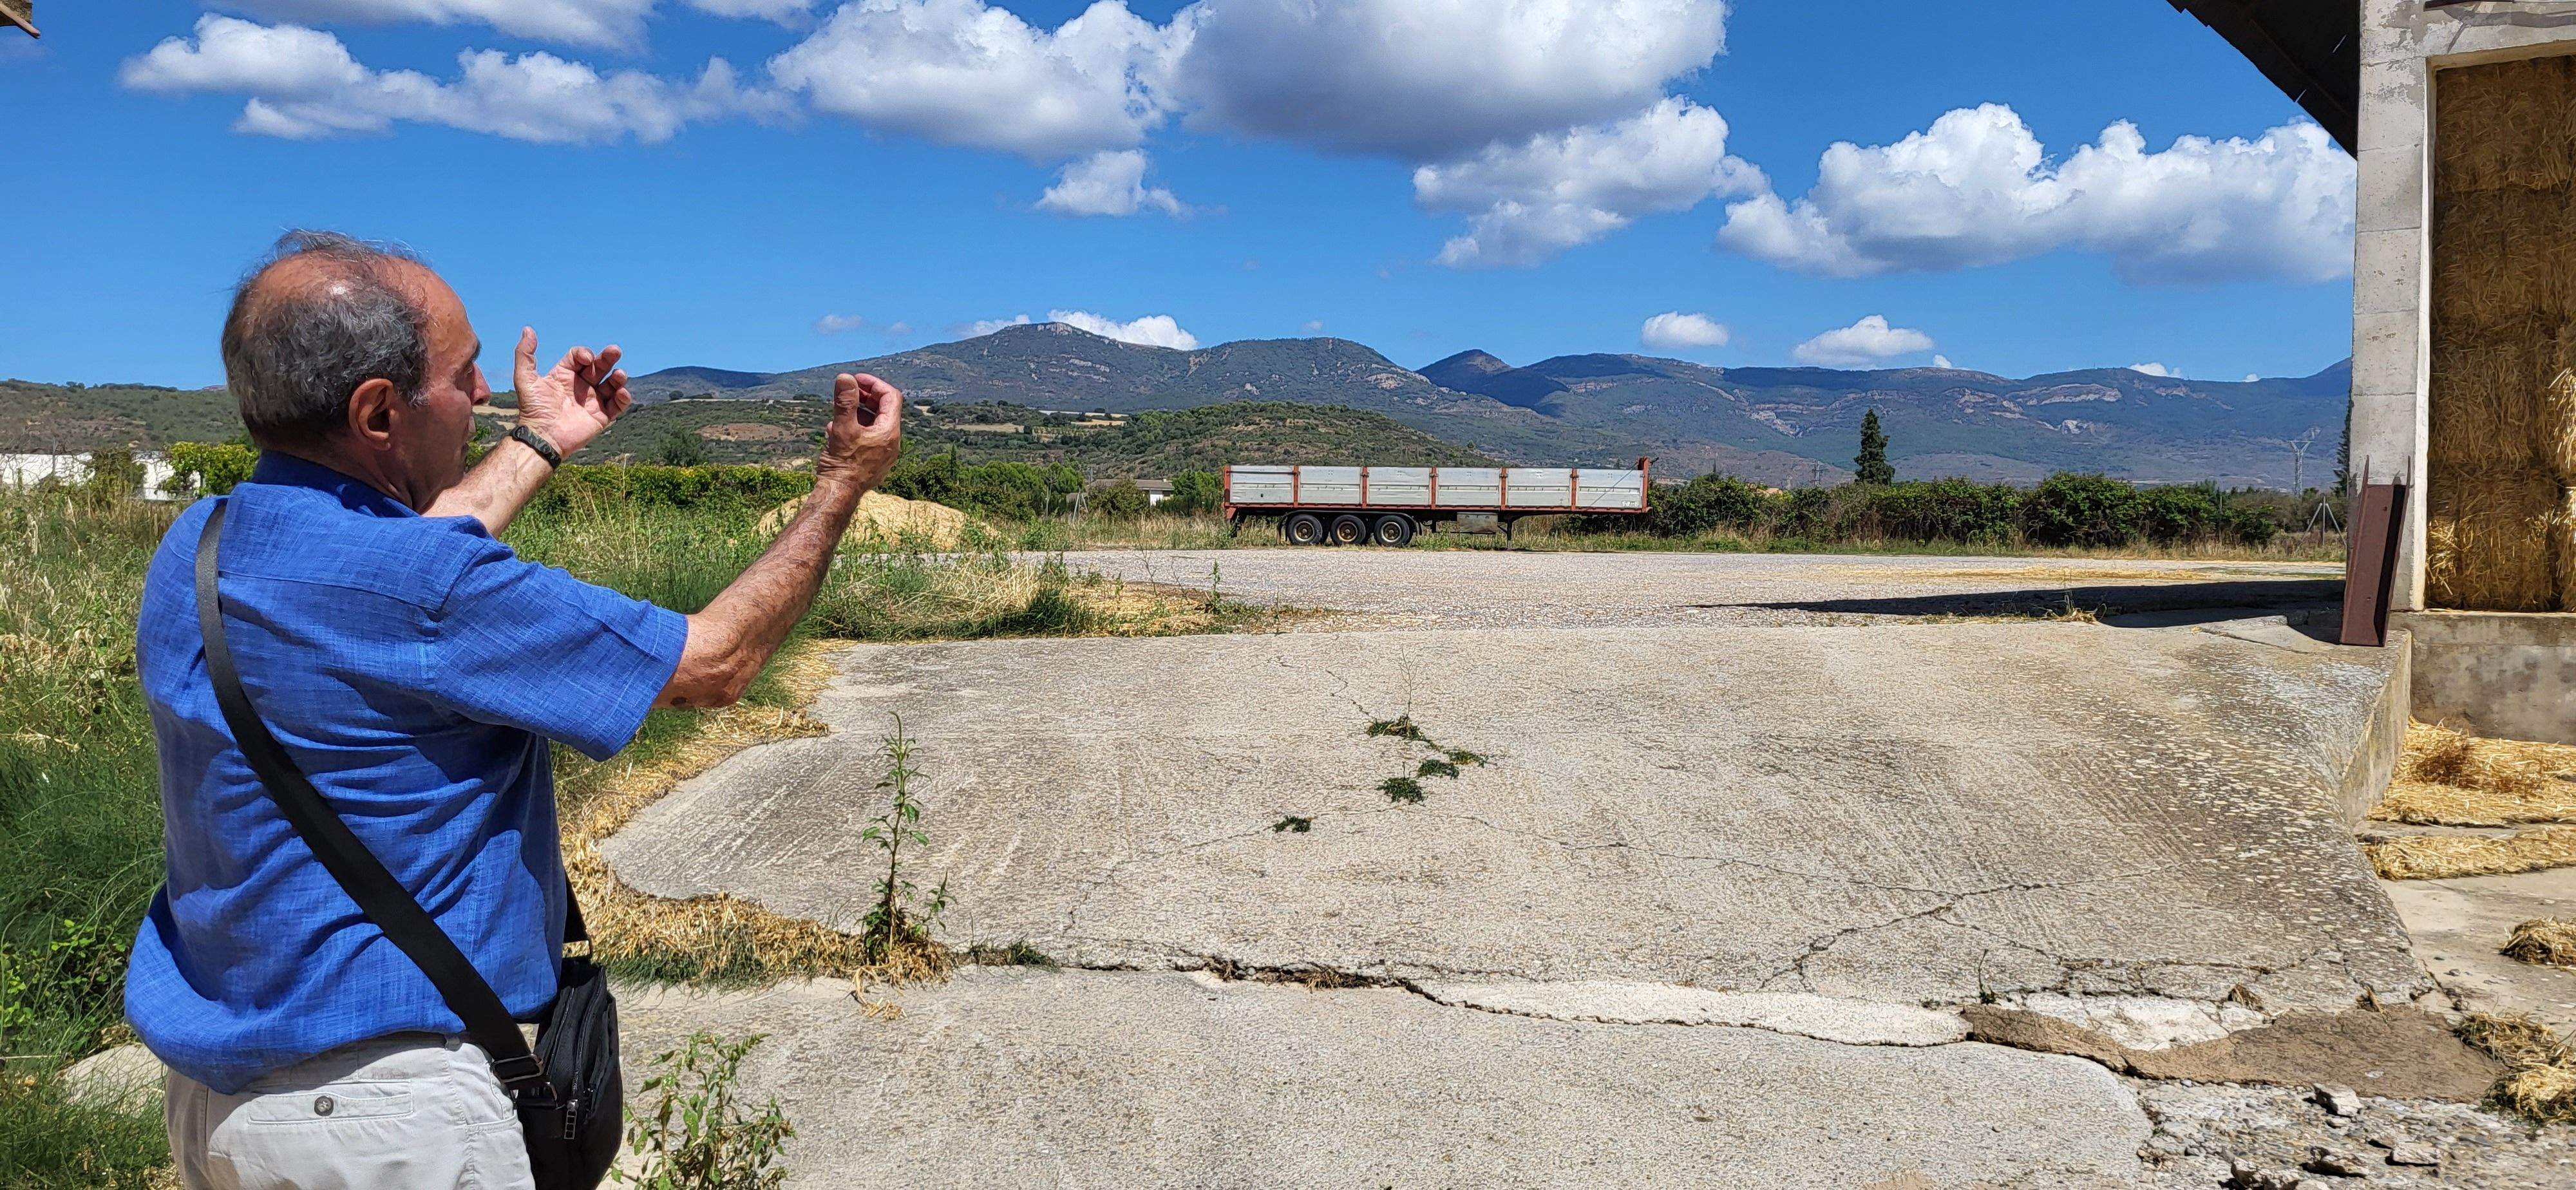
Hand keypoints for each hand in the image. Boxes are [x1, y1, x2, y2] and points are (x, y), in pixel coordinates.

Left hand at [511, 327, 630, 457]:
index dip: (584, 354)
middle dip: (608, 358)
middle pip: (599, 367)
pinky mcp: (601, 416)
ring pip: (611, 384)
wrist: (542, 437)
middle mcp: (580, 386)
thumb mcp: (525, 378)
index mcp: (565, 375)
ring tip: (619, 375)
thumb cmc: (533, 409)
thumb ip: (525, 354)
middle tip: (615, 351)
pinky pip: (617, 405)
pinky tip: (621, 392)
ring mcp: (592, 401)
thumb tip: (528, 329)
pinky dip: (623, 398)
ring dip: (618, 377)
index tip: (585, 359)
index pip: (579, 357)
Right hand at [817, 373, 901, 492]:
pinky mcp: (874, 462)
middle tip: (848, 390)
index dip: (873, 383)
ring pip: (874, 424)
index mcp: (889, 432)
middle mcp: (891, 443)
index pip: (890, 397)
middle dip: (865, 396)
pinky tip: (834, 429)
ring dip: (858, 412)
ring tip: (839, 410)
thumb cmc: (842, 464)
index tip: (855, 379)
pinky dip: (855, 428)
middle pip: (884, 409)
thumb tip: (845, 378)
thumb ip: (845, 402)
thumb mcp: (842, 428)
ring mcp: (884, 453)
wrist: (838, 496)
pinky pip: (868, 438)